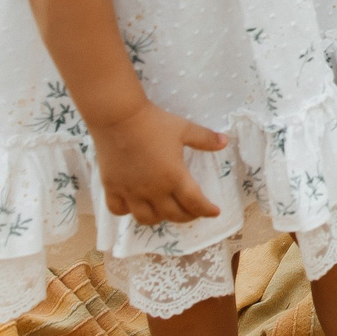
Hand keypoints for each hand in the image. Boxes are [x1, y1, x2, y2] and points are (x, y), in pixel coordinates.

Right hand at [87, 100, 226, 225]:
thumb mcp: (184, 129)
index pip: (195, 203)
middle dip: (187, 216)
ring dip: (159, 218)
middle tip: (193, 211)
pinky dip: (128, 211)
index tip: (214, 212)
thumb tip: (225, 142)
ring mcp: (131, 192)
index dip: (207, 210)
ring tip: (165, 210)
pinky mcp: (112, 188)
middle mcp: (153, 190)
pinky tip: (134, 204)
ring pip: (146, 219)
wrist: (118, 117)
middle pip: (173, 215)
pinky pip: (119, 210)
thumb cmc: (153, 122)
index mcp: (174, 177)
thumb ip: (205, 139)